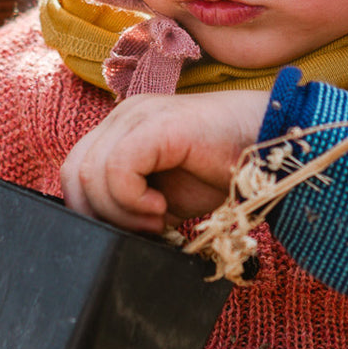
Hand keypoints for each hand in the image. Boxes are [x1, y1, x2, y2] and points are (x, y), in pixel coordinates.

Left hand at [61, 91, 270, 230]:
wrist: (273, 148)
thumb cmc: (223, 170)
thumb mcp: (165, 196)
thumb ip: (131, 205)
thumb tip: (105, 233)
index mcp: (120, 129)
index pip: (74, 171)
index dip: (89, 211)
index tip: (127, 231)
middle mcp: (123, 116)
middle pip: (75, 173)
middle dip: (102, 215)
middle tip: (144, 228)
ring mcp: (138, 115)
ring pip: (92, 173)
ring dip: (121, 211)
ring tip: (157, 218)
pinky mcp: (157, 125)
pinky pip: (118, 167)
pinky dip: (132, 199)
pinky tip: (161, 207)